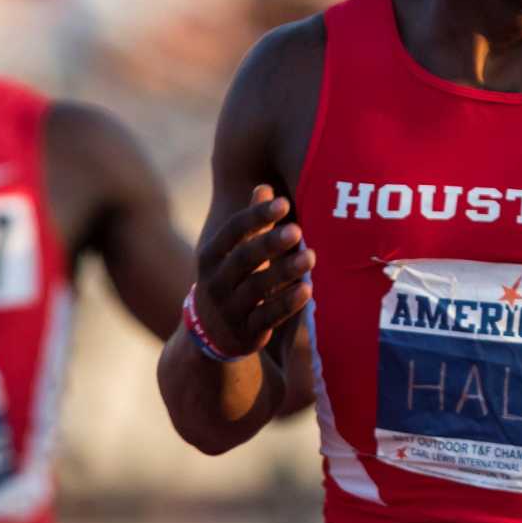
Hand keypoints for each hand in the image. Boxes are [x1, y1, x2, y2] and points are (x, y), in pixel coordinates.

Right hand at [193, 185, 314, 356]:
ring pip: (257, 288)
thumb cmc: (231, 280)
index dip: (257, 216)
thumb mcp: (232, 253)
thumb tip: (265, 187)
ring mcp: (229, 310)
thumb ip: (251, 223)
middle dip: (270, 243)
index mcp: (210, 256)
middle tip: (297, 230)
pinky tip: (307, 290)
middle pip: (243, 258)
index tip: (284, 203)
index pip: (232, 231)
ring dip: (285, 271)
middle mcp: (215, 282)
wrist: (210, 335)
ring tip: (310, 257)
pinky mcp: (246, 333)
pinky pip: (268, 317)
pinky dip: (287, 303)